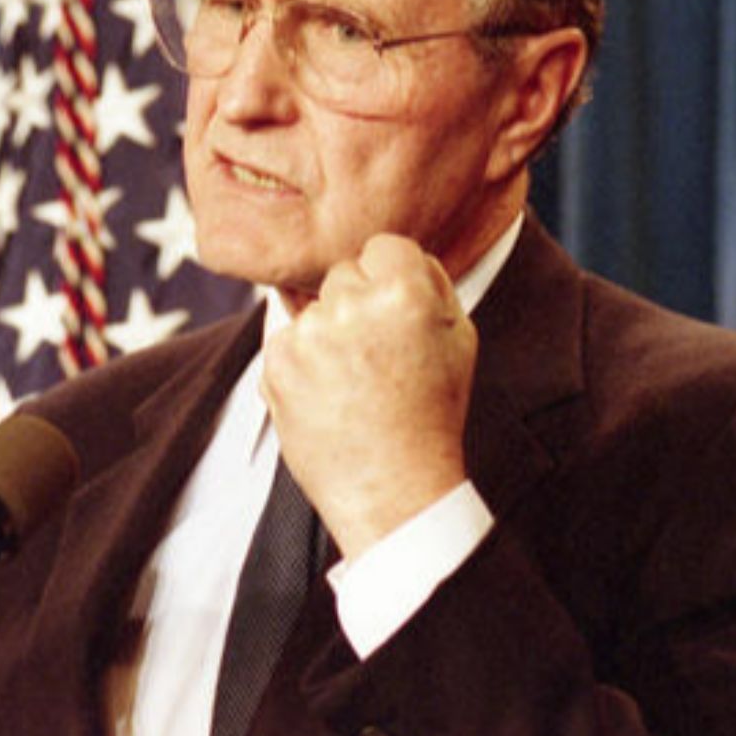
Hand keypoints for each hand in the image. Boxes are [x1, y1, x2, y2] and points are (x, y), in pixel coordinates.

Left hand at [261, 234, 477, 558]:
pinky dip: (300, 360)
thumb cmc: (432, 414)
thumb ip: (430, 282)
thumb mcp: (460, 339)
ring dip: (327, 332)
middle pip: (344, 273)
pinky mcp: (275, 362)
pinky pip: (285, 338)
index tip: (395, 311)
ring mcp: (309, 334)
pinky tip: (328, 394)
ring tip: (354, 383)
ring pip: (311, 307)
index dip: (392, 279)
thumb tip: (395, 252)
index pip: (384, 246)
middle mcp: (352, 305)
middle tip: (377, 356)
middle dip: (358, 303)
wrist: (393, 489)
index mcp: (405, 292)